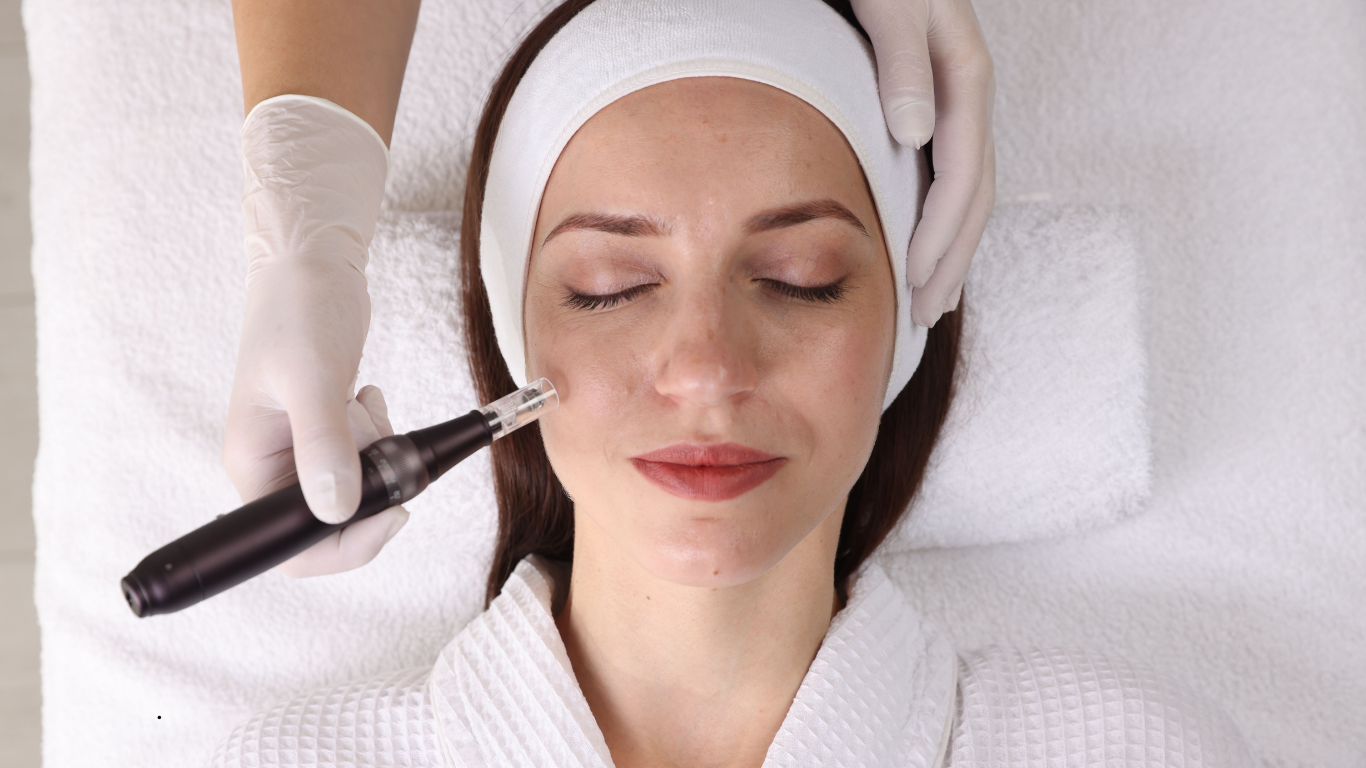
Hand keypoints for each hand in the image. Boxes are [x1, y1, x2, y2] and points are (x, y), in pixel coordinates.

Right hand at [222, 95, 395, 575]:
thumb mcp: (312, 376)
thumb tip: (338, 510)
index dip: (343, 546)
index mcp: (252, 465)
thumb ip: (324, 445)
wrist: (312, 263)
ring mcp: (301, 451)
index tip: (391, 512)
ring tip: (363, 403)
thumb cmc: (300, 309)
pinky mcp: (328, 433)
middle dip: (369, 488)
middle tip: (382, 441)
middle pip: (331, 523)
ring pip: (356, 489)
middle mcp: (273, 467)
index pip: (290, 547)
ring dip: (378, 454)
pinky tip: (364, 393)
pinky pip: (366, 459)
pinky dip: (381, 436)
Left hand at [851, 0, 995, 326]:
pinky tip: (922, 250)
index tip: (912, 280)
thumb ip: (904, 64)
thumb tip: (914, 135)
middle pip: (974, 196)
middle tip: (922, 316)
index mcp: (966, 77)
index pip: (962, 175)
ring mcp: (955, 103)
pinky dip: (938, 222)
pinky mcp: (935, 106)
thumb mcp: (893, 6)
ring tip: (928, 304)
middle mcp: (968, 96)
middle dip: (951, 261)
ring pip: (966, 193)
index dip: (940, 234)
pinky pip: (948, 177)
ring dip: (950, 253)